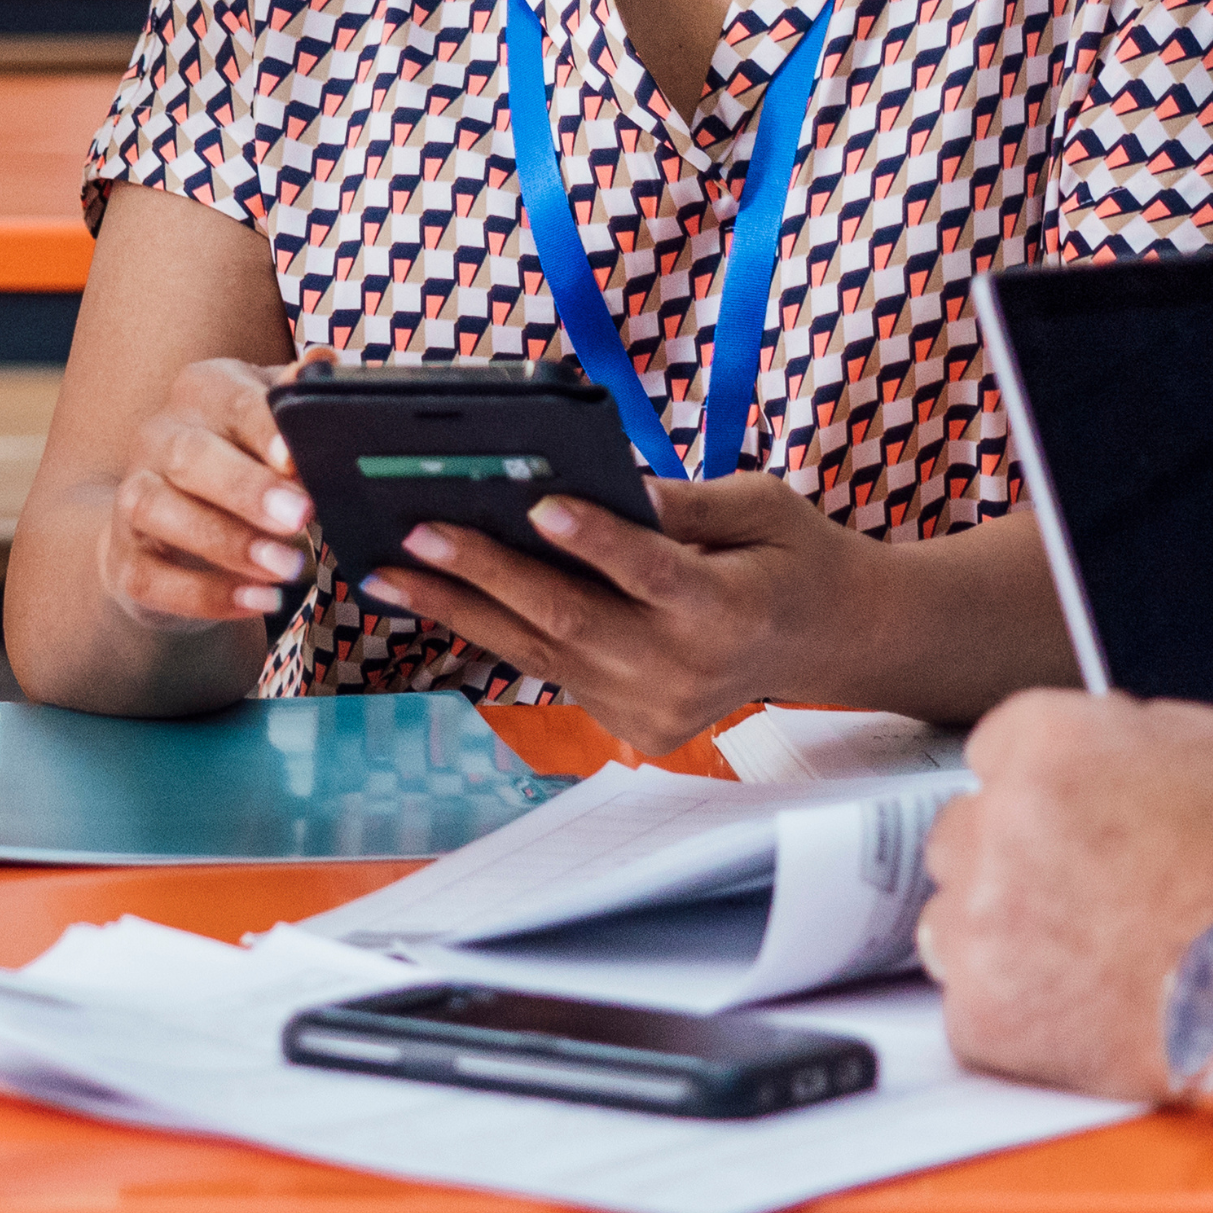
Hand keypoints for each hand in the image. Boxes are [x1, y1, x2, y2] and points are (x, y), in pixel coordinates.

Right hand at [90, 355, 313, 637]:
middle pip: (191, 456)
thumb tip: (323, 364)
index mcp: (203, 393)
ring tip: (287, 568)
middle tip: (301, 516)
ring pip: (161, 512)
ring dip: (227, 543)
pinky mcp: (124, 558)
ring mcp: (134, 498)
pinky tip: (257, 602)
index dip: (263, 428)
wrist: (169, 528)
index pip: (233, 401)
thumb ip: (299, 400)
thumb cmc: (243, 464)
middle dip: (246, 489)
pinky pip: (153, 577)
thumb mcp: (275, 426)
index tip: (295, 460)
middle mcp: (159, 437)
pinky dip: (205, 594)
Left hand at [340, 473, 828, 757]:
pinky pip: (553, 671)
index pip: (652, 572)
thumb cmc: (789, 554)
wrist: (826, 639)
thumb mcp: (762, 506)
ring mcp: (655, 708)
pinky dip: (494, 631)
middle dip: (487, 573)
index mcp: (730, 609)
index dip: (597, 541)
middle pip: (574, 618)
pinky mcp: (633, 726)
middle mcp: (687, 670)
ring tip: (387, 571)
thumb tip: (611, 485)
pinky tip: (436, 596)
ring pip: (544, 653)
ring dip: (459, 608)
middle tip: (417, 533)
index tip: (541, 505)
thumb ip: (687, 501)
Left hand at [922, 694, 1212, 1104]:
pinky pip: (976, 1011)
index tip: (1068, 825)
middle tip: (1086, 901)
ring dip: (1003, 941)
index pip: (995, 751)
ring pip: (951, 924)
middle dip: (1012, 864)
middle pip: (964, 835)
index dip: (1042, 792)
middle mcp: (996, 822)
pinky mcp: (985, 1014)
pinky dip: (1021, 1022)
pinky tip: (1088, 1017)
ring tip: (1090, 965)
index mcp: (1048, 742)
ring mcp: (981, 923)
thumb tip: (1125, 743)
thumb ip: (1148, 734)